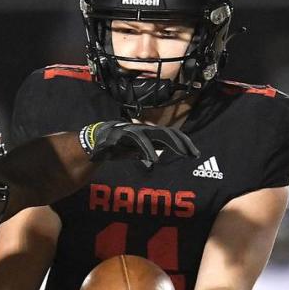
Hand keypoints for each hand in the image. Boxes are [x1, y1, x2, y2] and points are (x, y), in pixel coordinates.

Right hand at [79, 121, 199, 168]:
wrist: (94, 142)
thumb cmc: (114, 146)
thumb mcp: (132, 152)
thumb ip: (142, 154)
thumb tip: (153, 159)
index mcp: (147, 133)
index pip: (170, 135)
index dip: (183, 142)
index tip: (194, 153)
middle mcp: (143, 129)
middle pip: (168, 133)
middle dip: (182, 142)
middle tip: (194, 153)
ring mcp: (134, 131)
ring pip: (157, 134)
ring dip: (171, 143)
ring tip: (182, 153)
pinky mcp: (124, 135)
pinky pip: (138, 141)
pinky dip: (147, 149)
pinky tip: (154, 159)